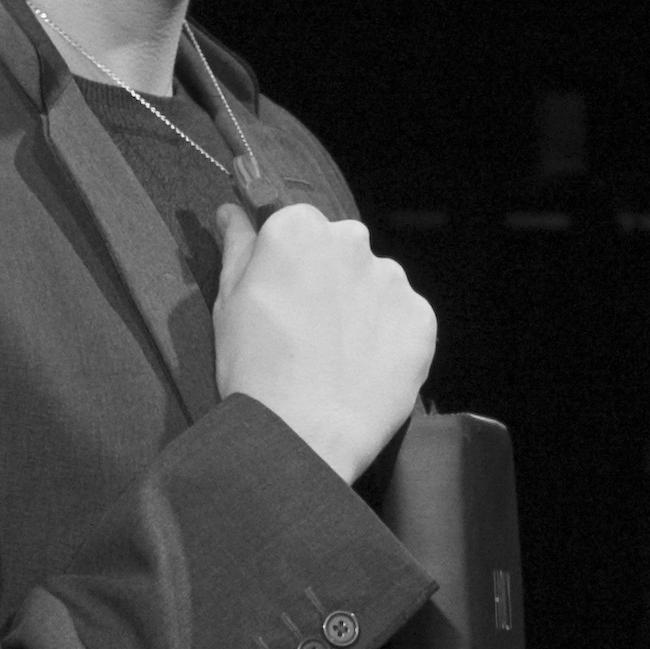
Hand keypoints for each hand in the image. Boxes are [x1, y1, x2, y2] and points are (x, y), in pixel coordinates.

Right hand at [214, 199, 436, 481]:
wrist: (301, 436)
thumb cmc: (253, 368)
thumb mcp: (228, 303)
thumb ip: (237, 248)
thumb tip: (232, 212)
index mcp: (299, 228)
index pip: (300, 227)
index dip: (292, 265)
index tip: (285, 297)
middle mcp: (351, 240)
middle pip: (343, 250)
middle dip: (331, 280)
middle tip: (311, 332)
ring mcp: (391, 279)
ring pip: (377, 284)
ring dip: (363, 308)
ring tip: (340, 357)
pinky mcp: (420, 319)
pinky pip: (404, 320)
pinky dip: (389, 340)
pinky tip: (365, 370)